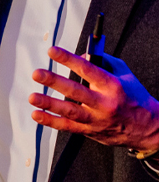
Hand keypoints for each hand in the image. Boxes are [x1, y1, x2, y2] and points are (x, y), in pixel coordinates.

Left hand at [29, 46, 158, 151]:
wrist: (148, 127)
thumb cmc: (134, 97)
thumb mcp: (125, 75)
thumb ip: (104, 62)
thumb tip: (80, 56)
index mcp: (112, 85)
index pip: (87, 69)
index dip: (68, 59)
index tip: (52, 50)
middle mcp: (103, 102)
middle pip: (75, 90)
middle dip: (54, 81)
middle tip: (37, 73)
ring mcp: (96, 118)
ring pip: (69, 111)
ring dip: (49, 104)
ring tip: (33, 96)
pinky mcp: (89, 130)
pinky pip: (67, 126)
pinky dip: (50, 121)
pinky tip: (37, 114)